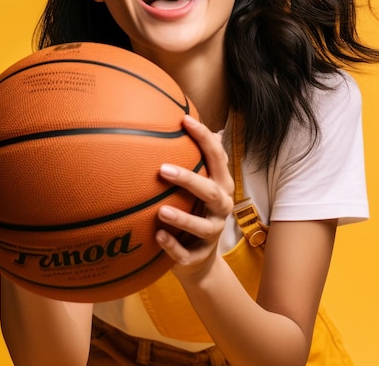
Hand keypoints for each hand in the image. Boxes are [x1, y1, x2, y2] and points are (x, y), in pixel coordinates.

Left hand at [156, 115, 234, 280]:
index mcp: (220, 185)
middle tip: (162, 169)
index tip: (184, 120)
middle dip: (189, 179)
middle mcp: (221, 207)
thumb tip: (180, 116)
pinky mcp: (199, 256)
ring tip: (161, 210)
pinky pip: (186, 253)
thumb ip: (193, 158)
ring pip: (202, 226)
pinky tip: (158, 237)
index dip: (203, 137)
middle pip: (211, 191)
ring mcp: (212, 233)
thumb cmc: (195, 211)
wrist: (199, 263)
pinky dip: (173, 246)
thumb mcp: (198, 185)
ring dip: (183, 217)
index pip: (217, 157)